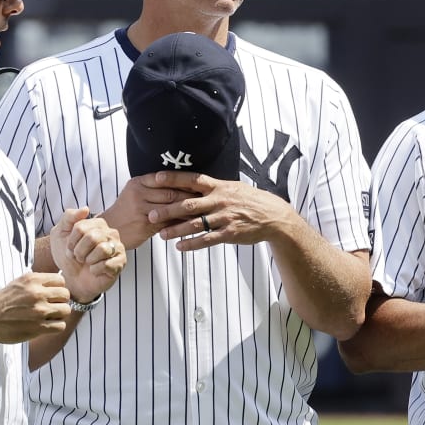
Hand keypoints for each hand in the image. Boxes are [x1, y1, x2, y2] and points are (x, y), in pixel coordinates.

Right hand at [0, 272, 71, 341]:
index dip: (58, 289)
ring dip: (59, 315)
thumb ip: (37, 283)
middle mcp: (37, 293)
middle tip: (50, 307)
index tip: (50, 296)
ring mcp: (38, 310)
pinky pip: (60, 326)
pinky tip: (45, 326)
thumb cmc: (1, 303)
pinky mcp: (38, 327)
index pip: (61, 280)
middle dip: (60, 301)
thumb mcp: (18, 284)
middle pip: (66, 295)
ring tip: (47, 317)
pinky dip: (55, 327)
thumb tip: (58, 285)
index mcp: (32, 280)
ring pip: (66, 310)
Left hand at [49, 207, 126, 303]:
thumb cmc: (68, 256)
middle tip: (78, 257)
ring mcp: (118, 248)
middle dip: (79, 251)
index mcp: (98, 224)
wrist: (72, 278)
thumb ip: (69, 217)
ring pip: (102, 250)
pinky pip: (107, 265)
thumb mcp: (60, 233)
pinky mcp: (120, 263)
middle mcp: (111, 234)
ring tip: (87, 263)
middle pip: (92, 237)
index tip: (70, 248)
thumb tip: (85, 209)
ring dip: (88, 260)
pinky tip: (94, 270)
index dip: (71, 241)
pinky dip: (95, 270)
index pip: (81, 227)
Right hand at [101, 174, 199, 250]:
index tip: (199, 185)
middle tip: (207, 199)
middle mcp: (139, 193)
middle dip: (191, 196)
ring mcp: (141, 208)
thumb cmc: (127, 212)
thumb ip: (153, 188)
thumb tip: (183, 185)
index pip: (165, 178)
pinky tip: (193, 225)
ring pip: (172, 207)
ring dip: (189, 210)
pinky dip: (182, 223)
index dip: (183, 181)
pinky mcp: (145, 224)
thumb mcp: (135, 193)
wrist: (109, 230)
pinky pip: (169, 222)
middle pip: (171, 192)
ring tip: (204, 212)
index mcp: (138, 182)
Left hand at [146, 171, 298, 251]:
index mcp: (219, 186)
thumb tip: (191, 183)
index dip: (173, 178)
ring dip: (177, 230)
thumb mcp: (232, 188)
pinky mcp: (230, 233)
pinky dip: (192, 244)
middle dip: (168, 210)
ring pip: (195, 224)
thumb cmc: (250, 201)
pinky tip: (180, 247)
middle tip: (151, 215)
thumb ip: (212, 187)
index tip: (156, 178)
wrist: (273, 216)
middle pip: (189, 205)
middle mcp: (220, 200)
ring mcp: (225, 217)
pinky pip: (208, 239)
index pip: (192, 180)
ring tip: (161, 235)